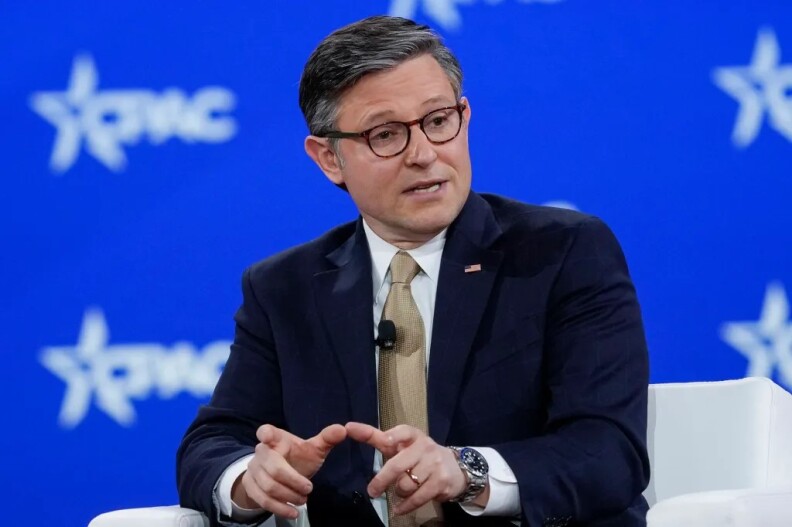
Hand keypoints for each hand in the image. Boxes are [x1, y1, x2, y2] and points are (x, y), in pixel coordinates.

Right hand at [233, 423, 346, 519]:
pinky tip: (292, 512)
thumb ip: (327, 439)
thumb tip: (343, 429)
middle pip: (273, 467)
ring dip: (288, 496)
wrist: (279, 475)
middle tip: (309, 488)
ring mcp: (253, 469)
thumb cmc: (298, 458)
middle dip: (293, 480)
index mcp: (277, 439)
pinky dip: (279, 508)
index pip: (266, 431)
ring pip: (268, 486)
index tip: (268, 437)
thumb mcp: (313, 449)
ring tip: (303, 500)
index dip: (266, 434)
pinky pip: (262, 499)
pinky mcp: (249, 486)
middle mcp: (262, 452)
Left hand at [345, 422, 471, 514]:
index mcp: (414, 436)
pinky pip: (417, 498)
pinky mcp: (441, 482)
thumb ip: (377, 438)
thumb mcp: (402, 445)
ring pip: (406, 484)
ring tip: (401, 490)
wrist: (455, 469)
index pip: (403, 431)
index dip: (392, 435)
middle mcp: (425, 447)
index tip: (382, 439)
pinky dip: (406, 506)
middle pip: (397, 465)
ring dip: (399, 492)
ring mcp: (435, 464)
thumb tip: (349, 427)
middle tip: (372, 492)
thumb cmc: (419, 456)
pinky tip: (399, 508)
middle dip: (382, 480)